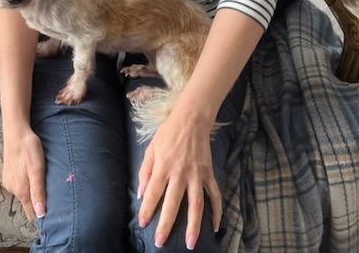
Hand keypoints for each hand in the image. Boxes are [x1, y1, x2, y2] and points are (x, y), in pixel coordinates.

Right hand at [2, 123, 46, 223]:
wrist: (16, 132)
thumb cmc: (29, 149)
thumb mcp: (37, 170)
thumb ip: (38, 191)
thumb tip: (40, 214)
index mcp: (21, 190)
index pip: (31, 212)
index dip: (41, 215)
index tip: (53, 218)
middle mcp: (12, 189)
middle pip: (27, 204)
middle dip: (38, 206)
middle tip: (53, 203)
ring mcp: (9, 182)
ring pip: (23, 195)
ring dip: (33, 195)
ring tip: (45, 192)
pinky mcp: (8, 175)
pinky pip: (19, 187)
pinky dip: (27, 187)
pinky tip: (33, 181)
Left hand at [137, 107, 220, 249]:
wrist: (192, 118)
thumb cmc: (168, 133)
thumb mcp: (151, 148)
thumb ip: (145, 172)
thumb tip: (141, 194)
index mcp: (163, 166)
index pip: (153, 193)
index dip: (147, 209)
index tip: (143, 224)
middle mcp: (180, 173)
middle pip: (173, 203)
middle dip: (166, 225)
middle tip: (160, 242)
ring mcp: (197, 174)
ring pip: (196, 204)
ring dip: (194, 225)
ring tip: (191, 243)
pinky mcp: (209, 173)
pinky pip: (215, 195)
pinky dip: (217, 211)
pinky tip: (216, 226)